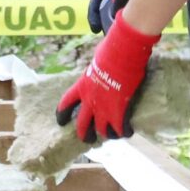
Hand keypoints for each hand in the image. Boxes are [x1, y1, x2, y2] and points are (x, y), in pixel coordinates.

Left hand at [57, 15, 160, 143]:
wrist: (122, 53)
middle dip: (83, 134)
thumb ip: (97, 69)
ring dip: (107, 135)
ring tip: (112, 136)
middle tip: (86, 140)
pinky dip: (124, 132)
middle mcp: (90, 100)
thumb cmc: (111, 50)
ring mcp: (104, 108)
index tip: (61, 122)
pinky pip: (120, 129)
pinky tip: (128, 132)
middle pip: (81, 124)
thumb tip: (102, 63)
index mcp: (81, 86)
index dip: (62, 114)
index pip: (66, 103)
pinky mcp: (119, 112)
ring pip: (101, 130)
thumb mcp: (97, 60)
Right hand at [89, 0, 173, 32]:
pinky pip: (134, 5)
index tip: (96, 29)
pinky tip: (139, 24)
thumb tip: (117, 16)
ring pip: (122, 7)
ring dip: (121, 19)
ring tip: (122, 32)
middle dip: (107, 20)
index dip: (94, 15)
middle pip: (108, 6)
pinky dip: (133, 14)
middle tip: (110, 35)